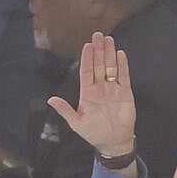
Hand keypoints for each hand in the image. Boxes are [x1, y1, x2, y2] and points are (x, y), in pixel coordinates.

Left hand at [48, 32, 137, 162]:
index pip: (86, 71)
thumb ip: (65, 110)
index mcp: (88, 92)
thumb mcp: (76, 123)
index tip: (87, 45)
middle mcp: (100, 88)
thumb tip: (50, 100)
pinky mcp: (126, 94)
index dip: (86, 58)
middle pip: (99, 65)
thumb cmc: (94, 133)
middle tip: (98, 35)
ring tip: (109, 39)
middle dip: (99, 50)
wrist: (113, 142)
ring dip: (109, 54)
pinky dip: (123, 66)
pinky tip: (120, 54)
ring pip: (111, 67)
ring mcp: (113, 90)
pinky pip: (124, 77)